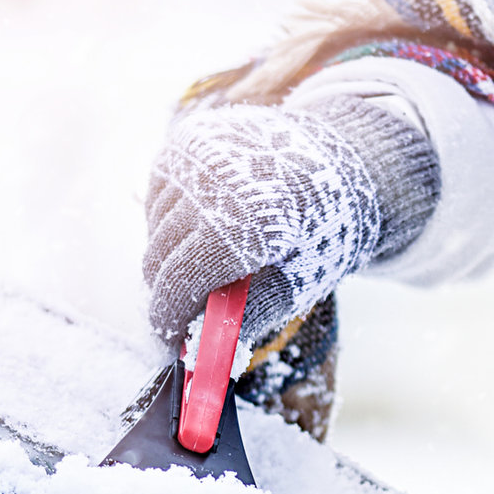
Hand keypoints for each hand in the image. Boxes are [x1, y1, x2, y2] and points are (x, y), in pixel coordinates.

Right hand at [141, 99, 432, 342]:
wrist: (339, 162)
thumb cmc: (321, 232)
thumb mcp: (296, 285)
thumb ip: (245, 320)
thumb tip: (198, 355)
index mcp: (249, 222)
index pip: (180, 283)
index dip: (169, 318)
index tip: (170, 340)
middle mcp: (214, 181)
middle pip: (158, 258)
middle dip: (167, 293)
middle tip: (183, 315)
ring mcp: (197, 154)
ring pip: (154, 229)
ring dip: (170, 256)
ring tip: (210, 263)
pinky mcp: (189, 138)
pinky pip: (160, 197)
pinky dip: (173, 220)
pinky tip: (206, 225)